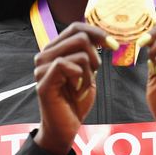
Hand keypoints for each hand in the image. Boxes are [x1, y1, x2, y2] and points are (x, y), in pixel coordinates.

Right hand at [33, 22, 117, 154]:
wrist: (65, 127)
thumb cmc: (76, 99)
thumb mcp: (86, 70)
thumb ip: (88, 51)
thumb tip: (102, 35)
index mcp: (54, 49)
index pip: (76, 27)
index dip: (96, 32)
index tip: (113, 45)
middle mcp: (44, 54)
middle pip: (80, 37)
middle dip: (96, 56)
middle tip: (93, 73)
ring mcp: (42, 67)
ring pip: (80, 53)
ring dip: (89, 72)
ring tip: (82, 86)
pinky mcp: (43, 81)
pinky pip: (67, 65)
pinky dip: (80, 79)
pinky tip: (77, 90)